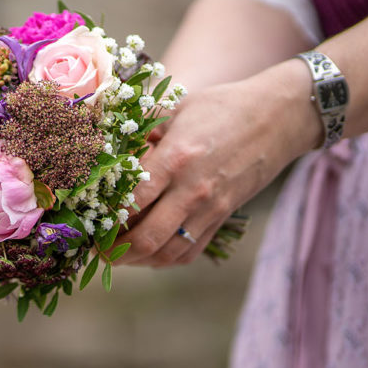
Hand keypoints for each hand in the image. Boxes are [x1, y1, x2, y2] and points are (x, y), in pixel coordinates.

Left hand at [114, 59, 320, 266]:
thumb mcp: (177, 110)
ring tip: (117, 256)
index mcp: (176, 159)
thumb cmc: (222, 107)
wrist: (280, 118)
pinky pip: (189, 251)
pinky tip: (147, 253)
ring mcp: (211, 209)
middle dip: (116, 250)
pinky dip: (165, 258)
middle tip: (97, 249)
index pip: (132, 201)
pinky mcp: (223, 218)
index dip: (105, 217)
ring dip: (138, 260)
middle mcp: (193, 190)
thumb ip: (143, 134)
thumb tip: (110, 151)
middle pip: (147, 237)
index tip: (88, 220)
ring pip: (167, 253)